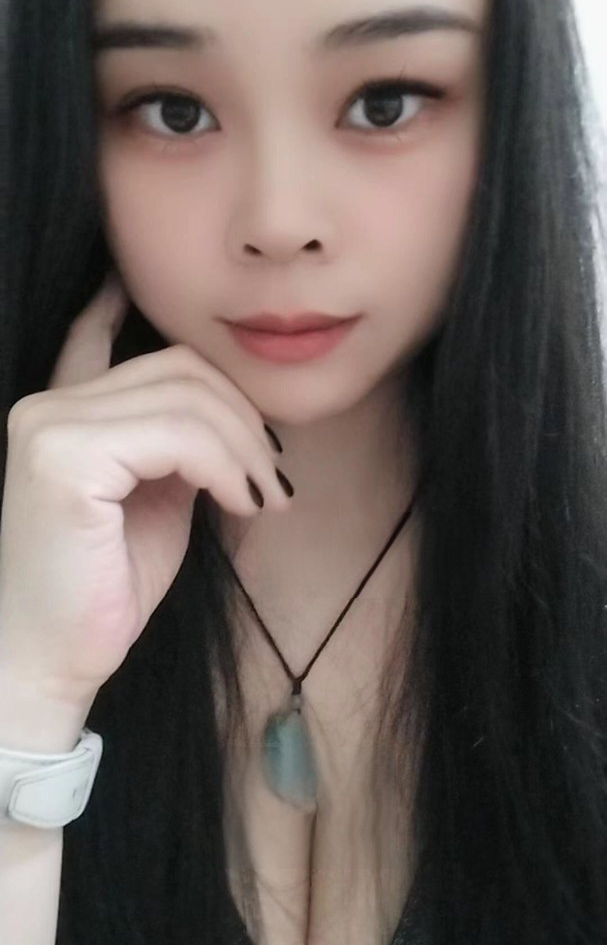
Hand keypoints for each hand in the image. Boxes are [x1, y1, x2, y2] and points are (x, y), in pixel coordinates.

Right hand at [0, 275, 291, 707]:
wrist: (55, 659)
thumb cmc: (106, 587)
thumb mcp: (153, 500)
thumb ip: (172, 447)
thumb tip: (222, 414)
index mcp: (61, 413)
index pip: (95, 336)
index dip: (113, 305)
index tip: (127, 284)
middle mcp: (46, 407)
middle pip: (177, 368)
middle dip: (243, 418)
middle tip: (272, 479)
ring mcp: (47, 426)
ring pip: (185, 397)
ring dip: (243, 446)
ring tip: (262, 498)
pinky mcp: (62, 457)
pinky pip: (176, 433)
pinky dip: (225, 464)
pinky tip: (240, 502)